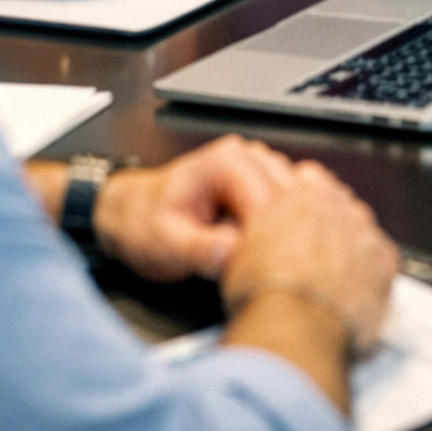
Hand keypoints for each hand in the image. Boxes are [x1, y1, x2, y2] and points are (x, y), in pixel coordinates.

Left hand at [93, 136, 295, 279]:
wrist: (132, 216)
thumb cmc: (145, 223)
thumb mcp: (167, 243)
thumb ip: (203, 250)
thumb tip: (237, 256)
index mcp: (228, 162)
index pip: (272, 202)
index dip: (269, 241)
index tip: (263, 272)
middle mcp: (250, 157)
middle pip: (293, 201)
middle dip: (282, 238)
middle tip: (264, 273)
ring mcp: (261, 169)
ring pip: (299, 203)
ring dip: (287, 234)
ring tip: (265, 265)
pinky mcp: (265, 186)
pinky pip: (291, 207)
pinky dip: (286, 230)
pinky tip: (270, 254)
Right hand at [223, 160, 398, 357]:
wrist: (293, 326)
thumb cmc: (263, 290)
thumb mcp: (242, 245)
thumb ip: (262, 228)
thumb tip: (261, 238)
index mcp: (304, 190)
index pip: (309, 180)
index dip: (301, 208)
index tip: (294, 228)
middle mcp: (340, 203)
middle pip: (339, 206)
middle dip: (328, 228)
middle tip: (310, 261)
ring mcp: (366, 231)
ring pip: (361, 233)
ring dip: (350, 251)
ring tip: (329, 285)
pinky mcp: (385, 263)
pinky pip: (381, 262)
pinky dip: (370, 277)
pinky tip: (350, 297)